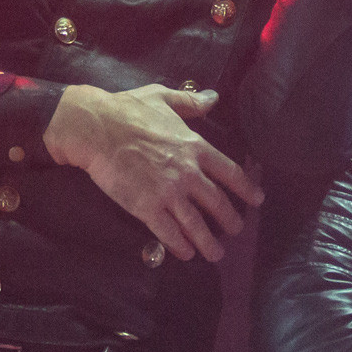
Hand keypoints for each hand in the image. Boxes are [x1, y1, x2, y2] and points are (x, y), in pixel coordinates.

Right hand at [41, 83, 262, 261]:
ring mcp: (168, 192)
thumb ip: (190, 102)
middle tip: (236, 231)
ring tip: (216, 253)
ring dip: (209, 242)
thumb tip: (213, 97)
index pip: (230, 172)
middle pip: (218, 202)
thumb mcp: (162, 97)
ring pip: (196, 224)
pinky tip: (186, 254)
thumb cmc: (126, 110)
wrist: (95, 128)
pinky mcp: (146, 207)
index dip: (246, 188)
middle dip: (230, 220)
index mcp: (194, 147)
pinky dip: (180, 246)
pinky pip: (169, 233)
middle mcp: (187, 173)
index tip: (256, 200)